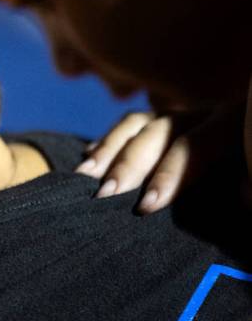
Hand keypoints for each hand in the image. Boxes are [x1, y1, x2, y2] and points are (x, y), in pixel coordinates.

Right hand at [76, 107, 239, 213]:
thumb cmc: (251, 184)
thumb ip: (248, 183)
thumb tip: (242, 196)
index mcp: (236, 124)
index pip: (195, 145)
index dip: (168, 175)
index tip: (146, 207)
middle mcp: (210, 113)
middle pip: (160, 132)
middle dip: (129, 164)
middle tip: (104, 195)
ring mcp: (186, 115)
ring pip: (140, 124)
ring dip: (110, 150)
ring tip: (85, 176)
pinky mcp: (168, 122)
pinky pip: (131, 125)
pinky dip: (108, 142)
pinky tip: (89, 160)